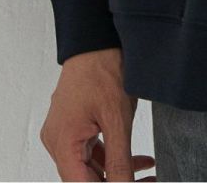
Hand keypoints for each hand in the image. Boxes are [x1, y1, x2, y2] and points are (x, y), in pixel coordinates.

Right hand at [39, 47, 155, 180]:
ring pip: (90, 167)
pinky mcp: (74, 125)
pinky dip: (113, 156)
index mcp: (62, 142)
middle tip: (148, 181)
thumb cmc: (103, 69)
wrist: (97, 38)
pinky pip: (92, 151)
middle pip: (85, 178)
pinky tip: (140, 160)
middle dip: (116, 182)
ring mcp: (65, 133)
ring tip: (148, 173)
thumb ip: (119, 159)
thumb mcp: (117, 118)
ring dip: (118, 172)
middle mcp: (58, 141)